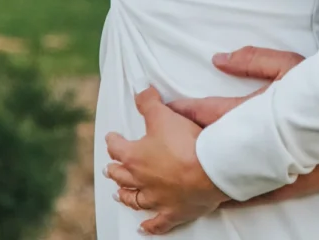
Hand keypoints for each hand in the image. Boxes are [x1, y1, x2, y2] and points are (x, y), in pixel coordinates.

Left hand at [105, 88, 227, 234]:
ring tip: (119, 194)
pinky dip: (149, 226)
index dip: (113, 141)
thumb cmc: (185, 143)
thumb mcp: (164, 115)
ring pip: (134, 199)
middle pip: (121, 176)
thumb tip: (140, 91)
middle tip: (110, 168)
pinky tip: (144, 227)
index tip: (112, 138)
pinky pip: (157, 223)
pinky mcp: (172, 212)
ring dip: (125, 196)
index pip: (117, 147)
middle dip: (114, 170)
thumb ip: (149, 102)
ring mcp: (155, 198)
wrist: (208, 171)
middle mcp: (140, 180)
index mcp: (134, 156)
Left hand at [166, 47, 318, 209]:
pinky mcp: (271, 182)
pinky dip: (223, 192)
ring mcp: (258, 165)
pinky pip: (240, 190)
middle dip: (178, 142)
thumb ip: (253, 60)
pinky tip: (210, 197)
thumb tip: (218, 59)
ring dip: (195, 171)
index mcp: (247, 111)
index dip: (183, 109)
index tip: (165, 107)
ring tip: (174, 173)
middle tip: (157, 143)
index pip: (206, 110)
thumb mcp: (289, 66)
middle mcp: (248, 141)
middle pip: (205, 143)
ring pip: (217, 171)